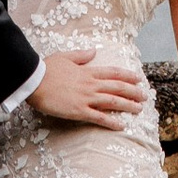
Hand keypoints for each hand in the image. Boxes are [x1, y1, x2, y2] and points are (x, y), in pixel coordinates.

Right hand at [29, 48, 146, 128]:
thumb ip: (81, 55)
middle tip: (144, 96)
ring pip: (112, 101)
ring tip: (139, 109)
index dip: (128, 76)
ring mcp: (86, 98)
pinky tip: (121, 126)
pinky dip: (112, 122)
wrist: (34, 80)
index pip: (113, 73)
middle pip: (117, 87)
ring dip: (128, 105)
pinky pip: (99, 117)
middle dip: (133, 92)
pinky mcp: (79, 110)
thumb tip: (94, 51)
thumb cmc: (46, 69)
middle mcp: (90, 84)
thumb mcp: (65, 56)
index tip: (138, 79)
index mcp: (87, 71)